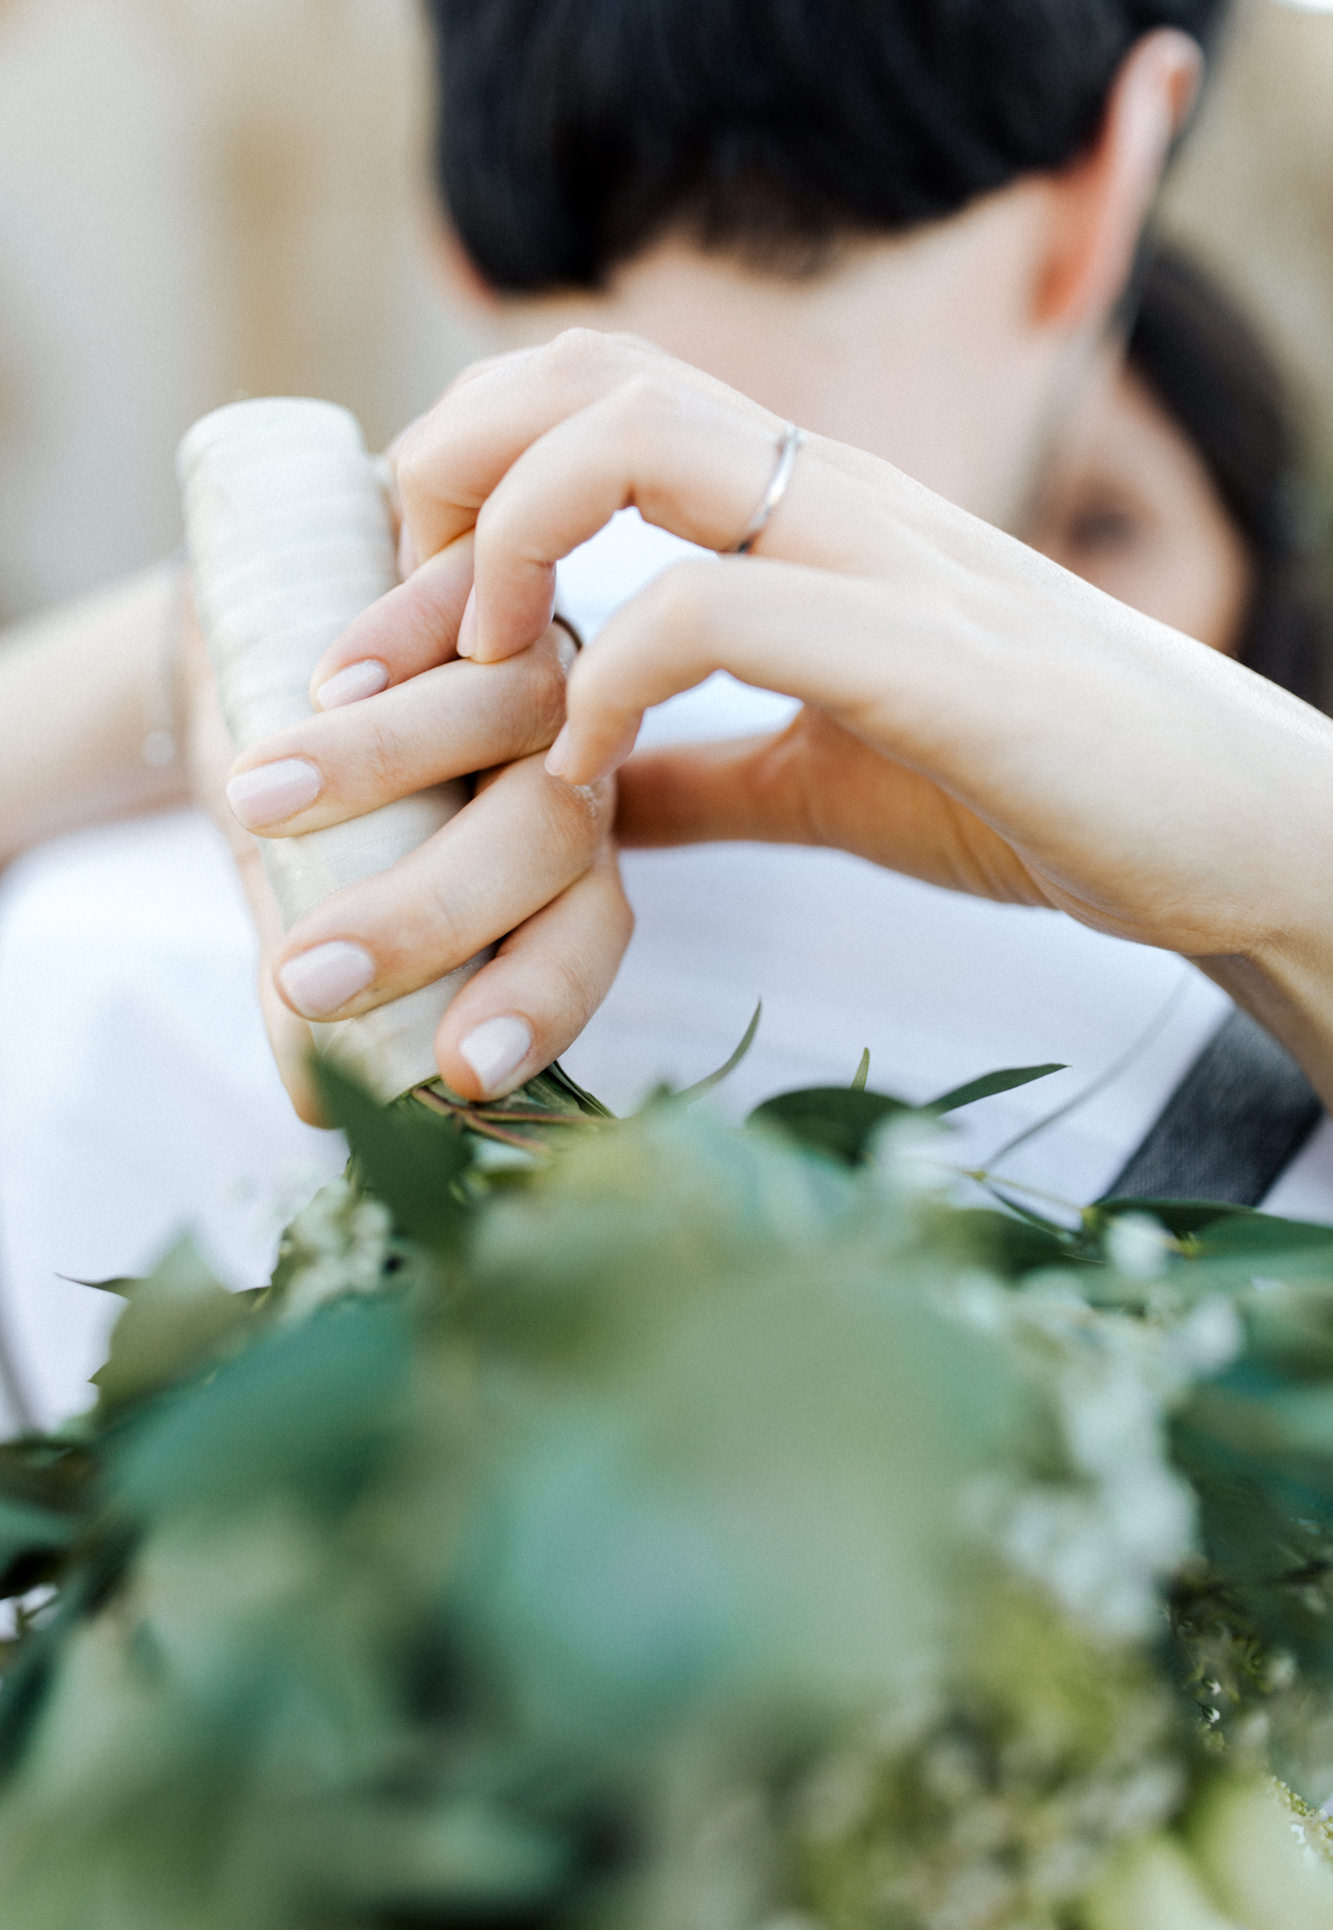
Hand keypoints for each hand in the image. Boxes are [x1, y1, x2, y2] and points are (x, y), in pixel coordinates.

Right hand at [225, 561, 629, 1105]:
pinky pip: (466, 584)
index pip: (588, 936)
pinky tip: (317, 678)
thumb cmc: (308, 801)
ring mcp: (534, 649)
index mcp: (559, 859)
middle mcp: (569, 758)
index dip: (541, 1002)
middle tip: (308, 976)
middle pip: (556, 833)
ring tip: (257, 801)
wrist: (258, 639)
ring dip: (387, 762)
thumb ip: (316, 983)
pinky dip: (396, 635)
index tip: (466, 1068)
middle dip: (431, 913)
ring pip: (518, 704)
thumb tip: (314, 1104)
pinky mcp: (480, 555)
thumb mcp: (304, 893)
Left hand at [370, 329, 1332, 1102]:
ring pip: (640, 439)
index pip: (593, 398)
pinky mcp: (927, 658)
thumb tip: (574, 795)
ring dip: (506, 543)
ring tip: (475, 676)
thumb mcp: (818, 779)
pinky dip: (616, 677)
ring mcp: (880, 559)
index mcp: (801, 513)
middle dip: (446, 471)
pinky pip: (720, 607)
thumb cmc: (1032, 792)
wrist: (1221, 832)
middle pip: (589, 373)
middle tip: (386, 632)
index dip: (462, 476)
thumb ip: (692, 773)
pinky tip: (590, 765)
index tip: (398, 618)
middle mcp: (829, 499)